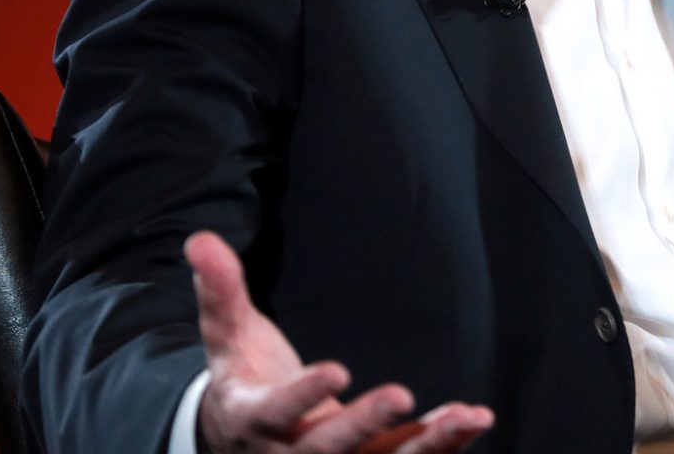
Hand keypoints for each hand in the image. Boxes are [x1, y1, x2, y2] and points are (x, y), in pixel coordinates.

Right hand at [186, 231, 493, 453]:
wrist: (245, 446)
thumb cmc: (242, 382)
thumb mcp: (227, 337)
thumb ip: (220, 292)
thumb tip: (200, 240)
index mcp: (253, 420)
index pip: (276, 413)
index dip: (304, 395)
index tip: (337, 370)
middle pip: (328, 449)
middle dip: (363, 425)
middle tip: (401, 394)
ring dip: (423, 445)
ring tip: (461, 416)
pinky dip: (442, 445)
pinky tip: (473, 418)